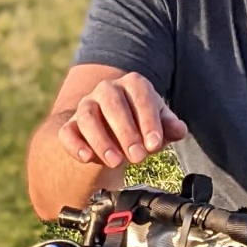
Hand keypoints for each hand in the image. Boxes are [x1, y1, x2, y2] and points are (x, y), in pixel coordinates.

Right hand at [56, 71, 187, 169]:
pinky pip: (67, 132)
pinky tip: (87, 158)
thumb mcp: (159, 127)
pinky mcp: (71, 126)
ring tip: (116, 162)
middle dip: (126, 132)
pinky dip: (76, 145)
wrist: (115, 135)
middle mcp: (107, 90)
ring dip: (101, 140)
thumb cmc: (141, 126)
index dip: (148, 120)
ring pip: (88, 117)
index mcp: (132, 84)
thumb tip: (179, 129)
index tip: (154, 145)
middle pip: (112, 104)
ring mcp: (86, 106)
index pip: (140, 95)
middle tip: (138, 157)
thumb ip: (170, 127)